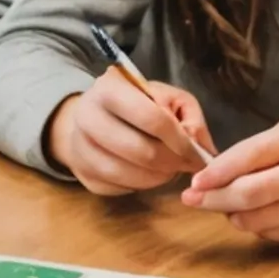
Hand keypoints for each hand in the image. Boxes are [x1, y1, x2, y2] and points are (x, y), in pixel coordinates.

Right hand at [45, 74, 213, 195]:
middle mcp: (87, 117)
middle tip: (188, 164)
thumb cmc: (135, 104)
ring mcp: (80, 148)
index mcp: (109, 89)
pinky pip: (121, 188)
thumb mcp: (166, 96)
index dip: (180, 140)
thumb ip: (189, 116)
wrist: (92, 117)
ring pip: (131, 175)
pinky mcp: (83, 174)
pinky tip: (149, 173)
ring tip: (171, 169)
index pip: (153, 118)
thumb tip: (198, 145)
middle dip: (172, 162)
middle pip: (142, 151)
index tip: (196, 152)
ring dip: (160, 177)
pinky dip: (142, 185)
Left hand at [182, 120, 278, 243]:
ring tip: (231, 204)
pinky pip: (274, 236)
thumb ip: (251, 153)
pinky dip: (259, 226)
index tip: (194, 183)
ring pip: (258, 222)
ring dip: (234, 216)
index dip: (216, 173)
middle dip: (215, 200)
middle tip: (195, 200)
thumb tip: (209, 181)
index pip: (249, 157)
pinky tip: (265, 212)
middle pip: (251, 195)